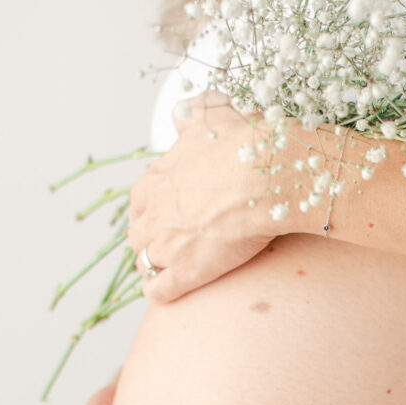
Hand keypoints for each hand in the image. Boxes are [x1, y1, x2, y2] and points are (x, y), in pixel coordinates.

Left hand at [127, 93, 282, 303]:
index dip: (153, 211)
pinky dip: (162, 291)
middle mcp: (152, 214)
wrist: (267, 175)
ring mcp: (166, 245)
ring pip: (145, 263)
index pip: (139, 202)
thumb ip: (192, 112)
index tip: (170, 215)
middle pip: (138, 235)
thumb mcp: (211, 114)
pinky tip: (176, 288)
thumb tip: (183, 112)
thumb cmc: (244, 143)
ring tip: (176, 269)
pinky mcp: (187, 272)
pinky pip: (159, 291)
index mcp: (155, 180)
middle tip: (174, 244)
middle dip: (152, 240)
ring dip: (157, 266)